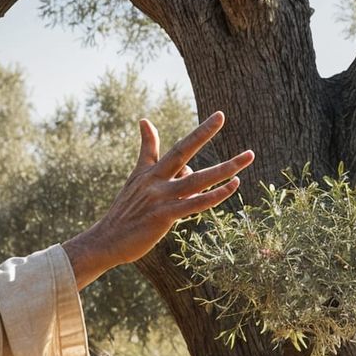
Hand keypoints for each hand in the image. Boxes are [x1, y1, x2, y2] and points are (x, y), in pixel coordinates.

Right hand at [62, 112, 252, 288]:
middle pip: (184, 152)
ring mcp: (160, 198)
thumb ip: (146, 151)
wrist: (107, 240)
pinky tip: (232, 186)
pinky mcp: (163, 216)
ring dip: (225, 168)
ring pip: (198, 179)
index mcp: (151, 172)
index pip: (179, 147)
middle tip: (221, 115)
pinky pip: (195, 204)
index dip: (199, 132)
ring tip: (248, 156)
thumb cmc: (125, 212)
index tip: (219, 116)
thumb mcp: (136, 177)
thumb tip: (146, 120)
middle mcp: (156, 180)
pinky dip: (215, 195)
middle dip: (204, 133)